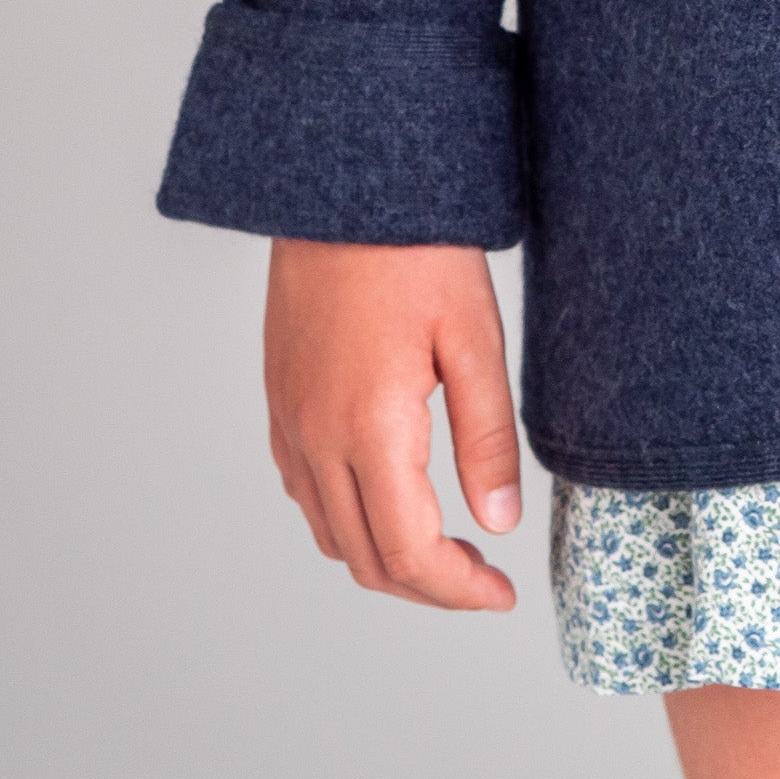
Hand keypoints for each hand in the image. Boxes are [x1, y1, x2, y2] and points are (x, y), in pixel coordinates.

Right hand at [263, 240, 522, 609]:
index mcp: (368, 428)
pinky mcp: (279, 402)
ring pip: (330, 534)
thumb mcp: (473, 337)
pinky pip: (306, 492)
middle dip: (428, 586)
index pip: (409, 552)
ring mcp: (288, 422)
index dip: (458, 590)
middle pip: (366, 559)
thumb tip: (499, 524)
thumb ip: (486, 436)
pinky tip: (391, 498)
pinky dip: (348, 520)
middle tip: (482, 579)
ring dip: (386, 558)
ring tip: (446, 547)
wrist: (340, 184)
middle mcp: (315, 438)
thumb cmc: (416, 248)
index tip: (500, 595)